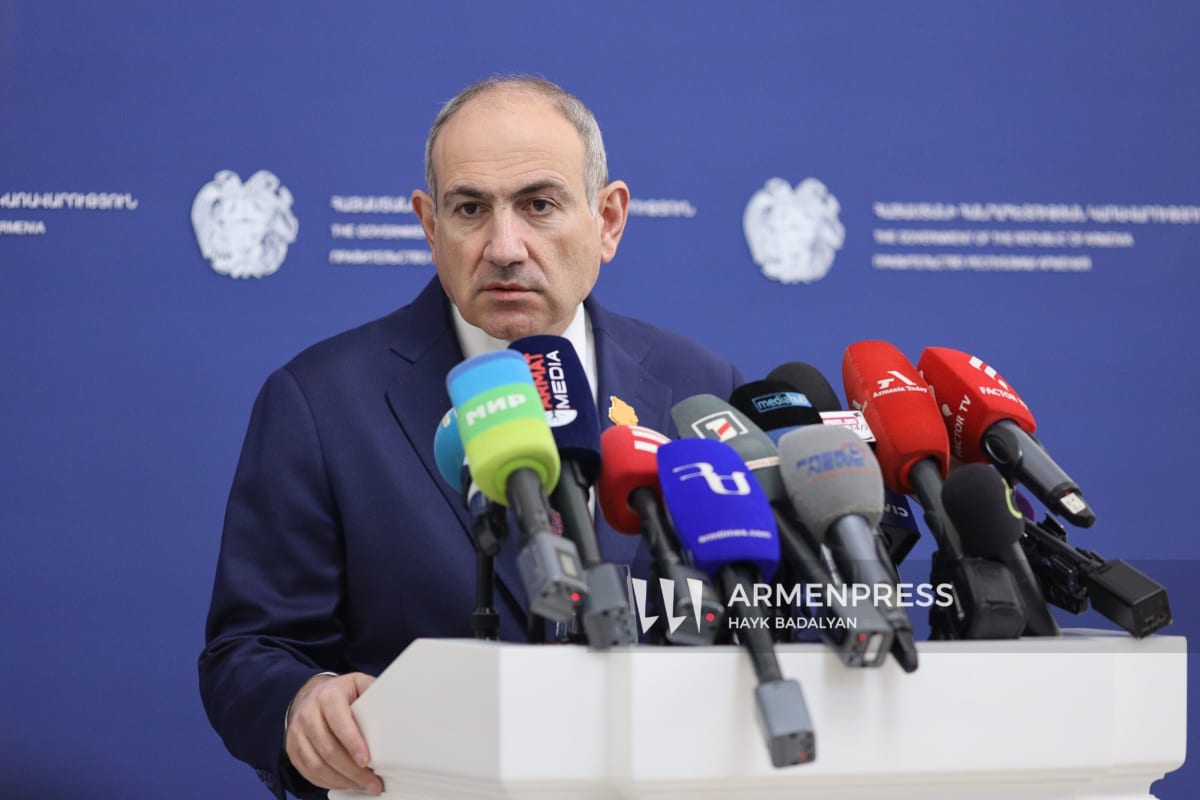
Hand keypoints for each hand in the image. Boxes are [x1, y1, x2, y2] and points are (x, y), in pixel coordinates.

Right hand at [285, 672, 382, 794]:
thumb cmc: (341, 692)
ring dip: (341, 780)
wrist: (310, 694)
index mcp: (328, 696)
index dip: (353, 742)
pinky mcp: (292, 748)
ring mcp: (297, 732)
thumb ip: (374, 693)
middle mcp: (308, 713)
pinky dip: (328, 782)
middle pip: (328, 749)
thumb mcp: (358, 684)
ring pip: (317, 764)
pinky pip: (308, 772)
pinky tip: (345, 783)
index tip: (367, 760)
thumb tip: (396, 708)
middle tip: (372, 782)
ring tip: (362, 785)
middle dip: (352, 770)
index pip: (339, 721)